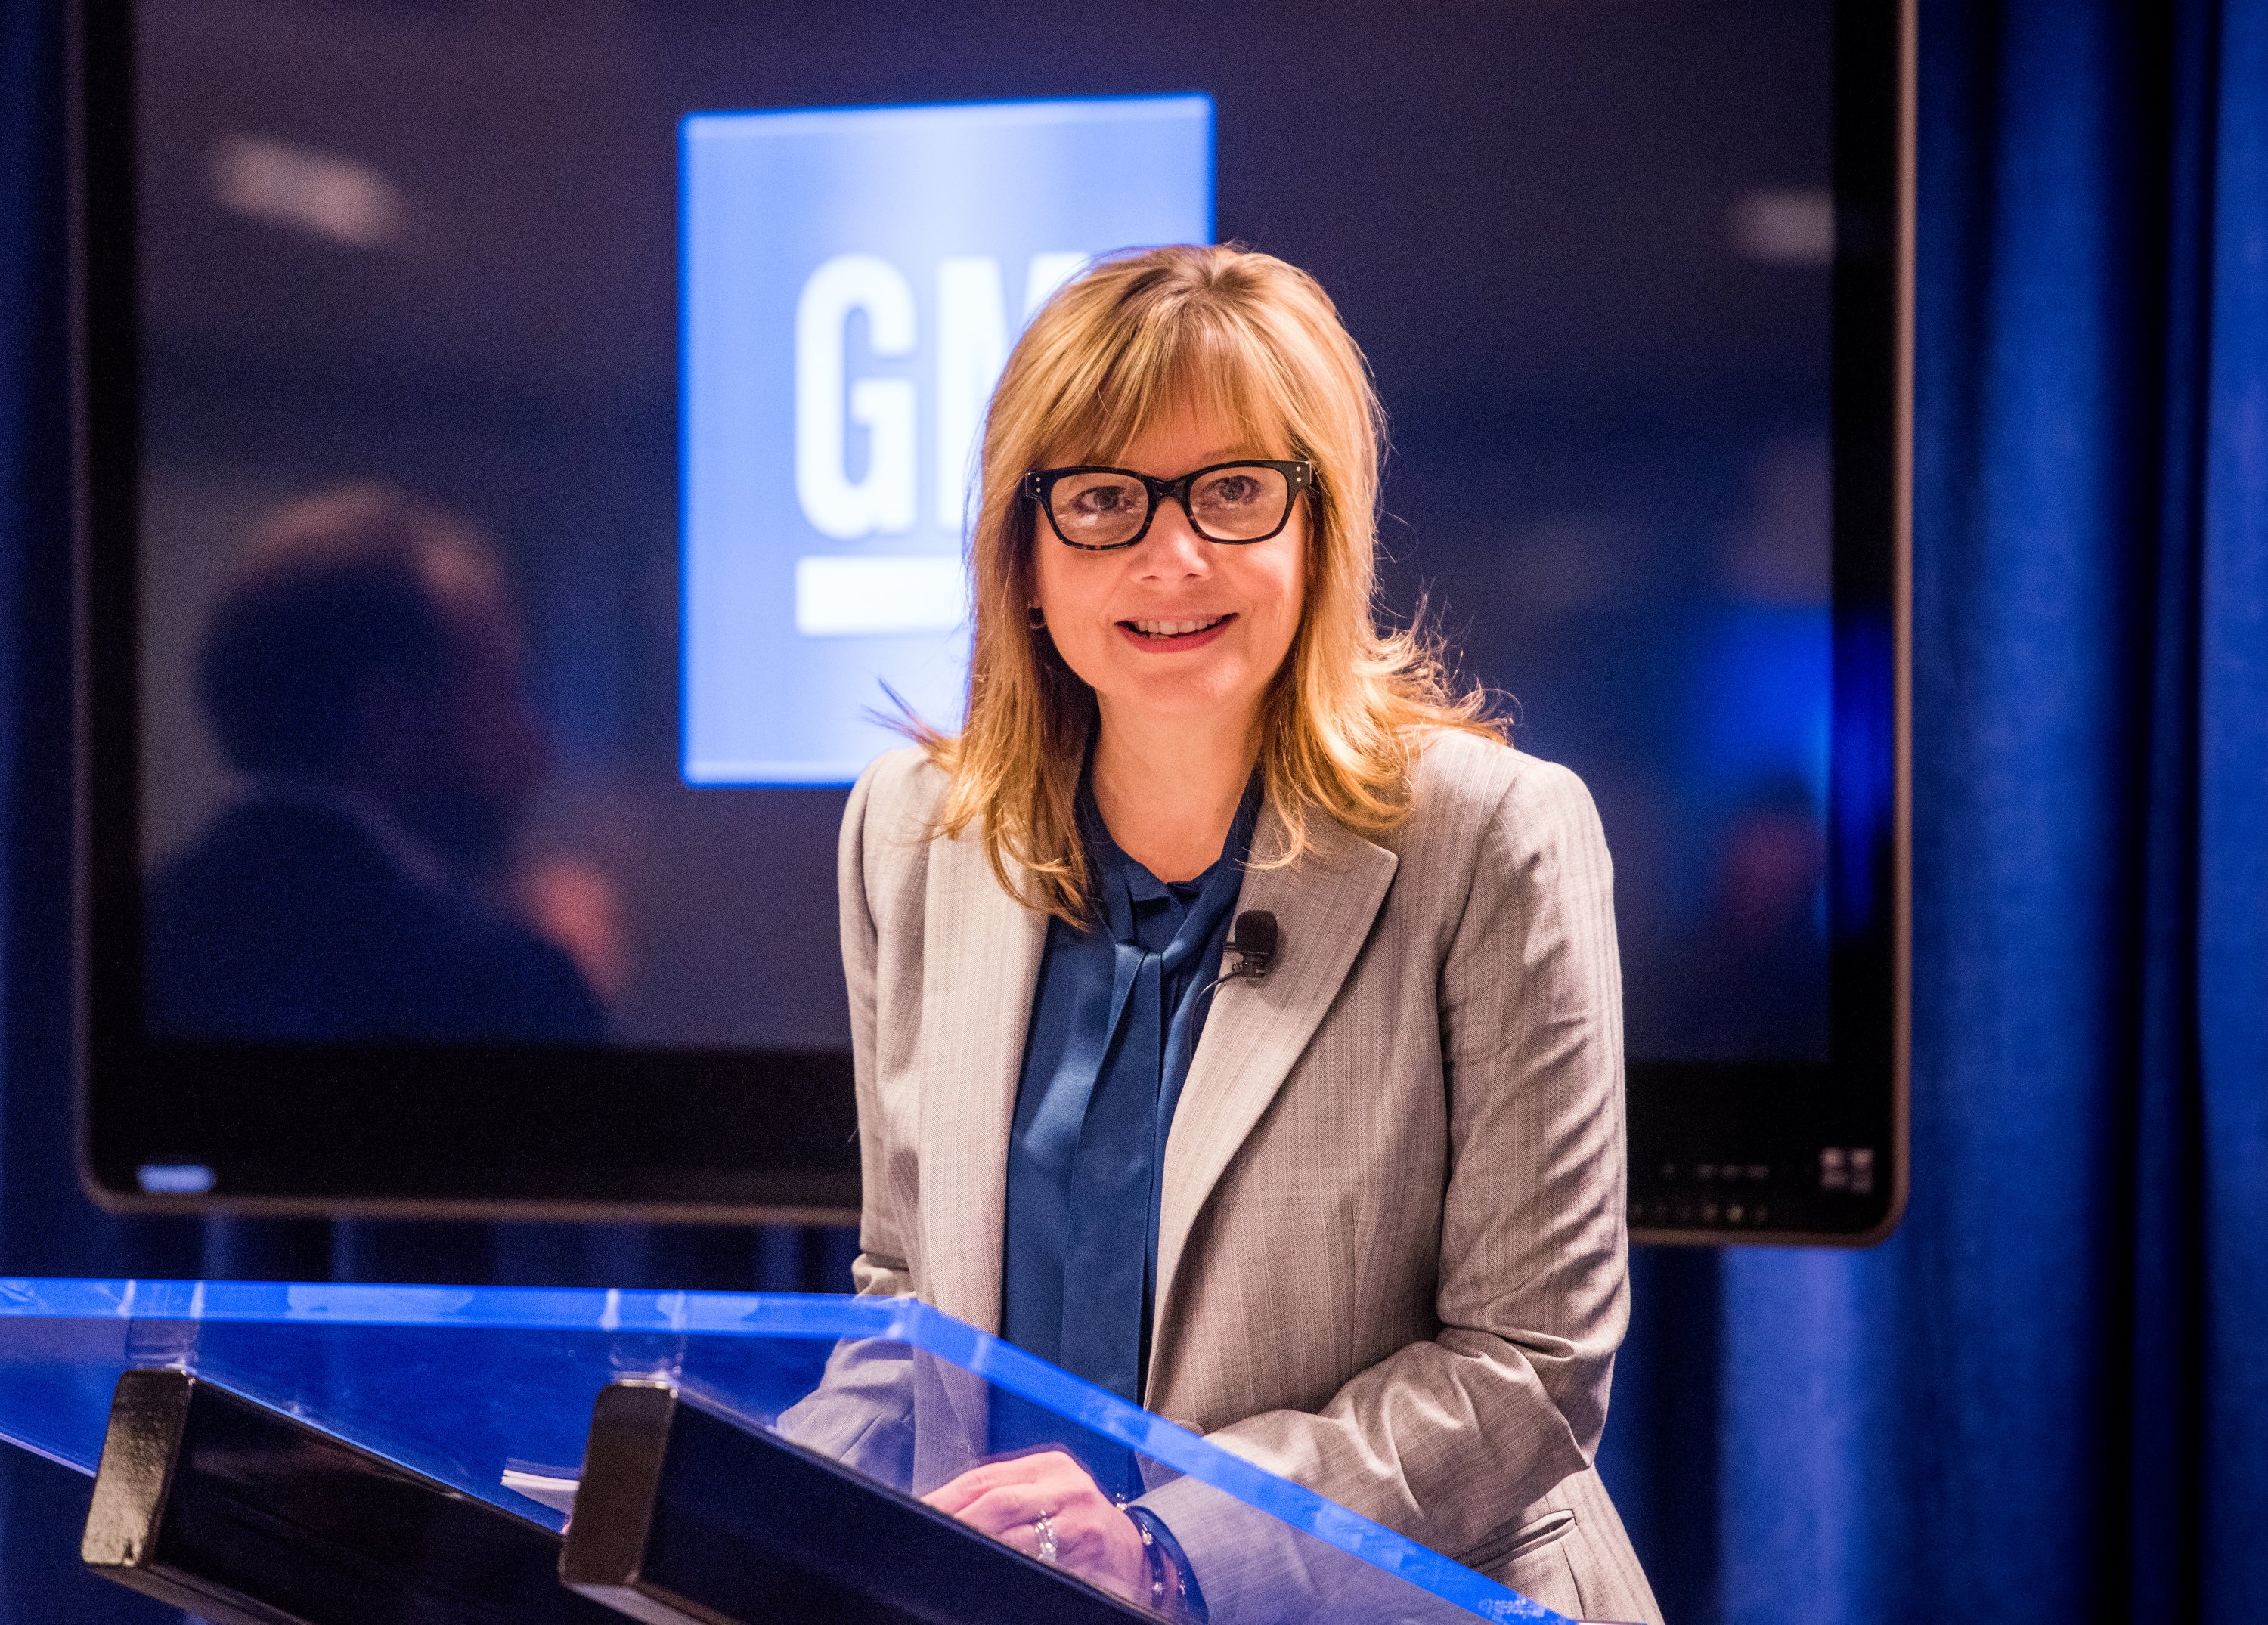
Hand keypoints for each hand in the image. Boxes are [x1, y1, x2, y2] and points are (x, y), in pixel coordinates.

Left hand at [923, 1450, 1149, 1602]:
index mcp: (1048, 1467)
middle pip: (999, 1502)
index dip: (945, 1497)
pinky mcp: (1087, 1559)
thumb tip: (938, 1510)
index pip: (984, 1477)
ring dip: (979, 1549)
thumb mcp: (1046, 1494)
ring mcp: (1080, 1524)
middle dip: (957, 1523)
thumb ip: (1003, 1495)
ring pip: (1016, 1538)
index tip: (917, 1513)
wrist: (1132, 1552)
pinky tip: (987, 1576)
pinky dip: (1009, 1572)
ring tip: (949, 1558)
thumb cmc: (1075, 1522)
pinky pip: (1040, 1568)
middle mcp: (1067, 1488)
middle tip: (925, 1538)